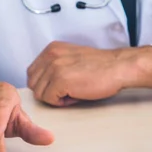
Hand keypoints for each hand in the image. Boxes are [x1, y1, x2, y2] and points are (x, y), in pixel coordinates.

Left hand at [27, 42, 151, 105]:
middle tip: (66, 91)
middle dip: (47, 91)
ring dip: (54, 97)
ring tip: (73, 92)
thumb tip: (44, 82)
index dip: (45, 84)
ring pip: (39, 93)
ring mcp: (54, 68)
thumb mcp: (72, 57)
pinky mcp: (60, 80)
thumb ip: (56, 64)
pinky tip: (76, 96)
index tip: (60, 86)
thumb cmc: (101, 66)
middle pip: (33, 83)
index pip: (33, 72)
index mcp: (52, 49)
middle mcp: (50, 55)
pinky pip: (49, 99)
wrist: (119, 67)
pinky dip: (61, 102)